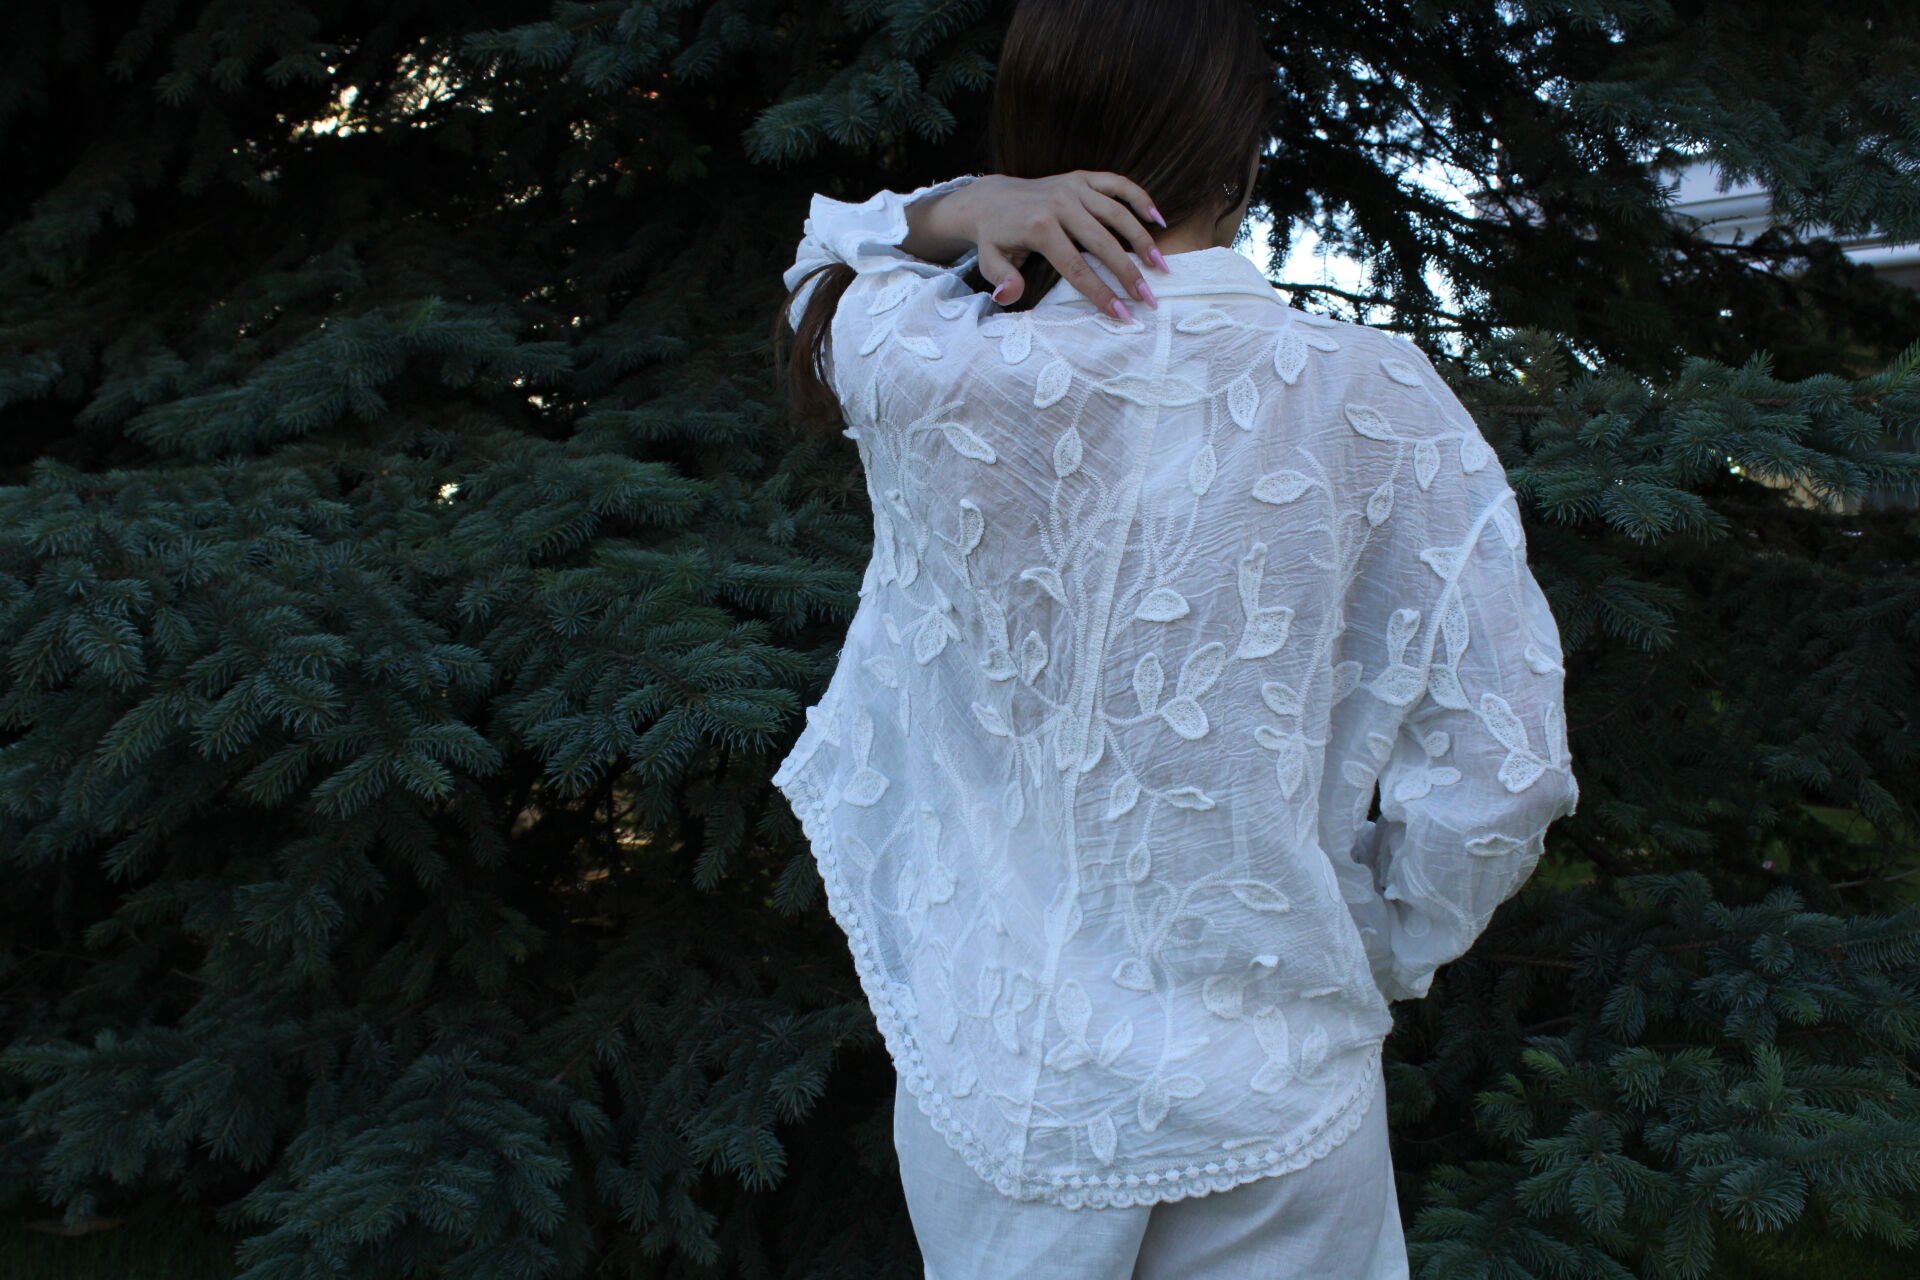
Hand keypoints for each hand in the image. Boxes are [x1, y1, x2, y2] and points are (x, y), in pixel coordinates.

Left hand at [907, 172, 1170, 318]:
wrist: (991, 198)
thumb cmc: (994, 237)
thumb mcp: (989, 261)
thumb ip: (1001, 279)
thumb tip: (1008, 296)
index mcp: (1039, 227)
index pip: (1076, 268)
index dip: (1100, 293)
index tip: (1121, 315)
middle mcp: (1060, 203)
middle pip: (1103, 243)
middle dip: (1128, 273)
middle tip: (1149, 299)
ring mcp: (1074, 188)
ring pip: (1117, 213)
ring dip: (1142, 240)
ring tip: (1160, 266)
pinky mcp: (1082, 178)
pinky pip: (1117, 184)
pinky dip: (1140, 198)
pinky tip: (1158, 219)